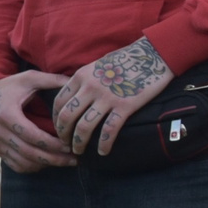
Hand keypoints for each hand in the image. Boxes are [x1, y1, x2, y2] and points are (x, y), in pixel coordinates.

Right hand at [0, 69, 73, 172]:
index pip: (32, 136)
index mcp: (6, 114)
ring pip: (23, 162)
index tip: (70, 146)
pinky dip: (33, 167)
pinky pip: (16, 165)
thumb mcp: (29, 78)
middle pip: (29, 152)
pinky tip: (48, 162)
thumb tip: (75, 82)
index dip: (53, 144)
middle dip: (54, 158)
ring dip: (46, 165)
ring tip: (65, 162)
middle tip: (74, 160)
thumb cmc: (10, 87)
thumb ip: (52, 80)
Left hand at [49, 37, 173, 156]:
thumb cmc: (125, 60)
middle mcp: (89, 88)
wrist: (152, 55)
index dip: (55, 120)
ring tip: (79, 151)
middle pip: (67, 117)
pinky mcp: (125, 106)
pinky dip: (104, 144)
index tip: (59, 130)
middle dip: (63, 134)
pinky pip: (109, 130)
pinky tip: (103, 152)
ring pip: (84, 126)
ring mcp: (107, 98)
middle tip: (65, 144)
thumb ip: (84, 81)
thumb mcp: (96, 66)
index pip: (59, 103)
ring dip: (79, 142)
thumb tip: (74, 98)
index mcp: (80, 77)